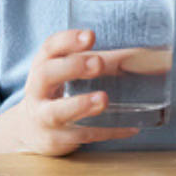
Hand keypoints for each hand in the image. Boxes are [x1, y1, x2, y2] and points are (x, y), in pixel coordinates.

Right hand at [0, 29, 141, 154]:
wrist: (30, 131)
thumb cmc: (58, 92)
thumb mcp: (72, 73)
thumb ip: (102, 61)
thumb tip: (145, 54)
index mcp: (44, 66)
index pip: (49, 48)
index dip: (67, 41)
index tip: (90, 36)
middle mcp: (38, 91)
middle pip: (45, 75)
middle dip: (71, 67)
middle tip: (97, 63)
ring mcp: (43, 117)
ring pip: (56, 112)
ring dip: (80, 105)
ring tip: (103, 99)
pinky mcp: (56, 139)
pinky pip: (81, 136)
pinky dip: (107, 132)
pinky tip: (130, 128)